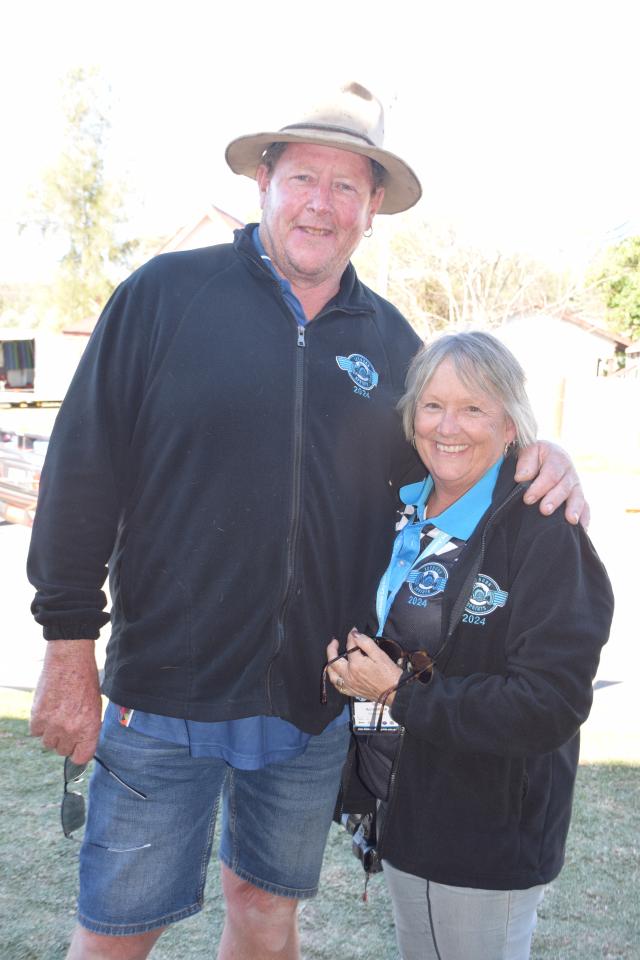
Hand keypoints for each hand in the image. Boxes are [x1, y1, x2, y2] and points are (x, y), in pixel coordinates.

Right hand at [29, 640, 102, 763]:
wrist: (70, 660)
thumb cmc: (86, 681)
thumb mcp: (96, 706)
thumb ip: (88, 727)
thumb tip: (81, 742)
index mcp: (89, 728)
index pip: (81, 758)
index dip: (78, 752)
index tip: (76, 747)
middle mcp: (71, 730)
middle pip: (62, 750)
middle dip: (65, 740)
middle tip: (66, 723)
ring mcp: (53, 725)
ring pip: (48, 742)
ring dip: (51, 732)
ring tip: (57, 714)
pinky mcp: (37, 716)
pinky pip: (35, 731)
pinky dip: (39, 723)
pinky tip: (47, 709)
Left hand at [325, 630, 402, 704]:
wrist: (396, 692)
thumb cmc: (390, 674)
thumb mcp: (379, 654)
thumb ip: (365, 642)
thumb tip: (354, 634)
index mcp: (356, 665)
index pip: (349, 646)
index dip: (351, 636)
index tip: (353, 632)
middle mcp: (349, 675)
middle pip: (333, 661)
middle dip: (331, 649)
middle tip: (334, 642)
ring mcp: (349, 684)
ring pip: (332, 674)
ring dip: (330, 664)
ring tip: (332, 657)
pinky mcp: (352, 691)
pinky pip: (338, 685)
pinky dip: (335, 678)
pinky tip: (337, 673)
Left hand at [515, 441, 588, 527]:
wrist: (546, 456)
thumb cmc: (534, 457)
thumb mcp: (528, 452)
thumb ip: (525, 463)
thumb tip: (521, 477)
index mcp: (558, 458)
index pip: (551, 474)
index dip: (540, 487)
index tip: (528, 498)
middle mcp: (570, 472)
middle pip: (564, 487)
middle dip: (555, 499)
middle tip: (544, 510)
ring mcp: (576, 485)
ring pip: (578, 497)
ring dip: (574, 509)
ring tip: (571, 520)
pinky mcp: (578, 497)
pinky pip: (586, 507)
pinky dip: (585, 518)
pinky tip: (582, 529)